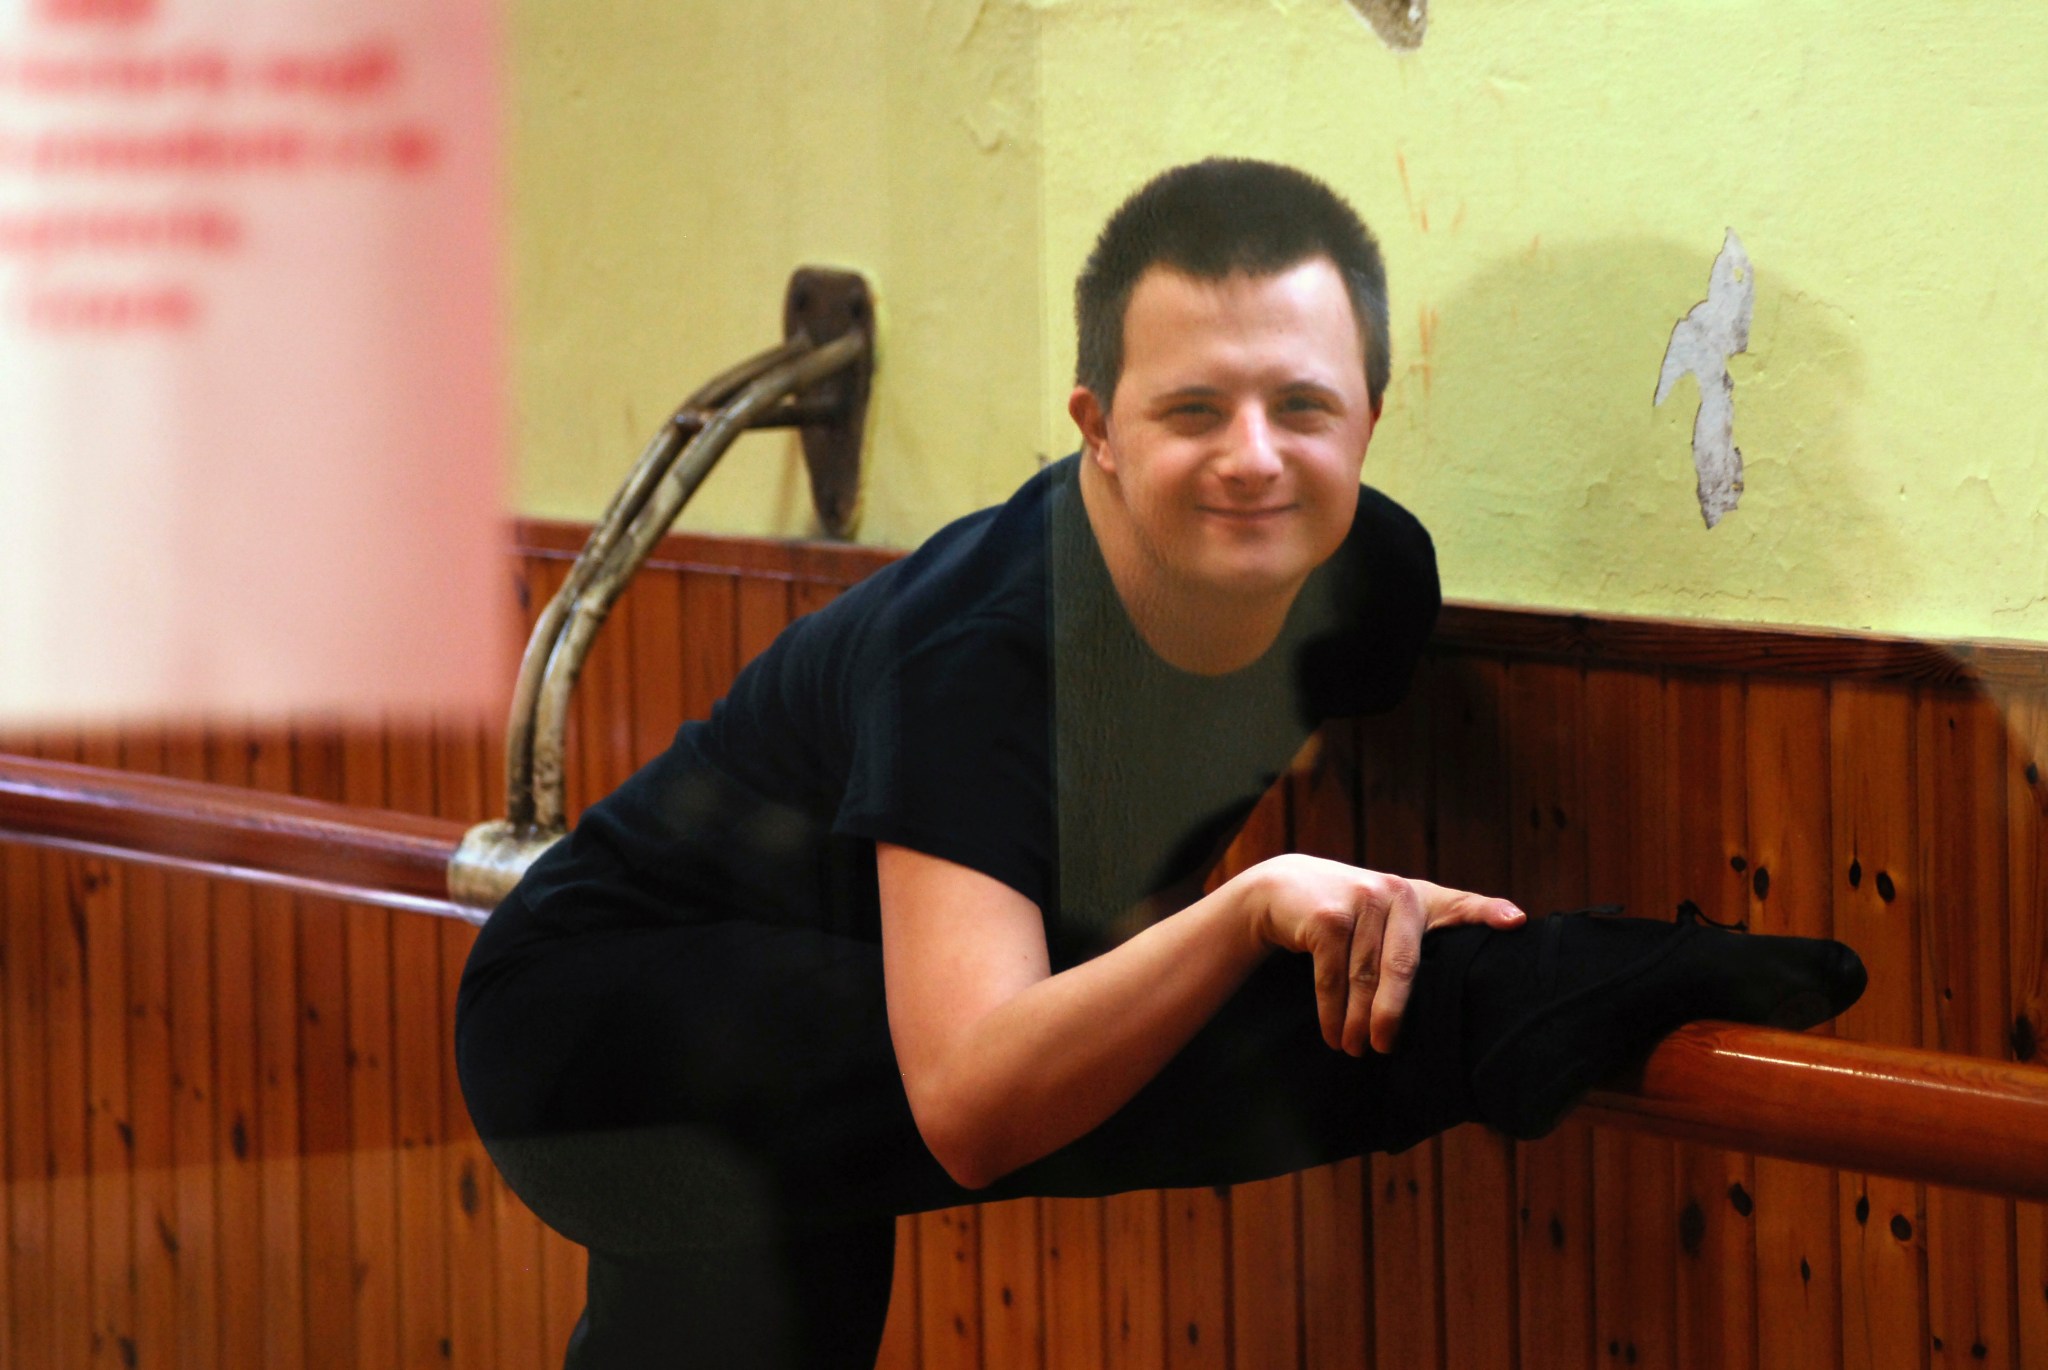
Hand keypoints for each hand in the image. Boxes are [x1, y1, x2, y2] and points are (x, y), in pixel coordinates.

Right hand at [1244, 854, 1524, 1055]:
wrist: (1285, 887)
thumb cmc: (1349, 912)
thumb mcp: (1387, 914)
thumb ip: (1421, 935)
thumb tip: (1463, 989)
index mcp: (1419, 896)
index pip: (1460, 906)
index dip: (1488, 913)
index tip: (1516, 923)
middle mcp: (1395, 893)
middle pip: (1403, 966)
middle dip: (1393, 1013)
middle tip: (1387, 1047)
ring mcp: (1360, 901)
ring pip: (1363, 978)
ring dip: (1356, 1021)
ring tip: (1355, 1049)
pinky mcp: (1326, 917)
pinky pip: (1331, 977)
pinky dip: (1330, 1012)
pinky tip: (1332, 1035)